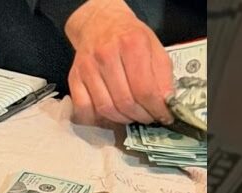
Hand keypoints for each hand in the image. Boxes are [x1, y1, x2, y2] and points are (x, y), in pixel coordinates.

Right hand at [65, 0, 174, 125]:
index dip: (157, 109)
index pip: (145, 90)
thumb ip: (163, 75)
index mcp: (131, 44)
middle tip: (149, 117)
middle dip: (142, 116)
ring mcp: (88, 67)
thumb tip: (167, 104)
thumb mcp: (155, 47)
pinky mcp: (74, 77)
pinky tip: (111, 115)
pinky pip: (84, 109)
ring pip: (106, 109)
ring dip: (123, 119)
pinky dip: (98, 119)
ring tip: (133, 115)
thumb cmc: (130, 36)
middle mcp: (106, 54)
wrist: (101, 22)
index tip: (164, 116)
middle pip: (126, 102)